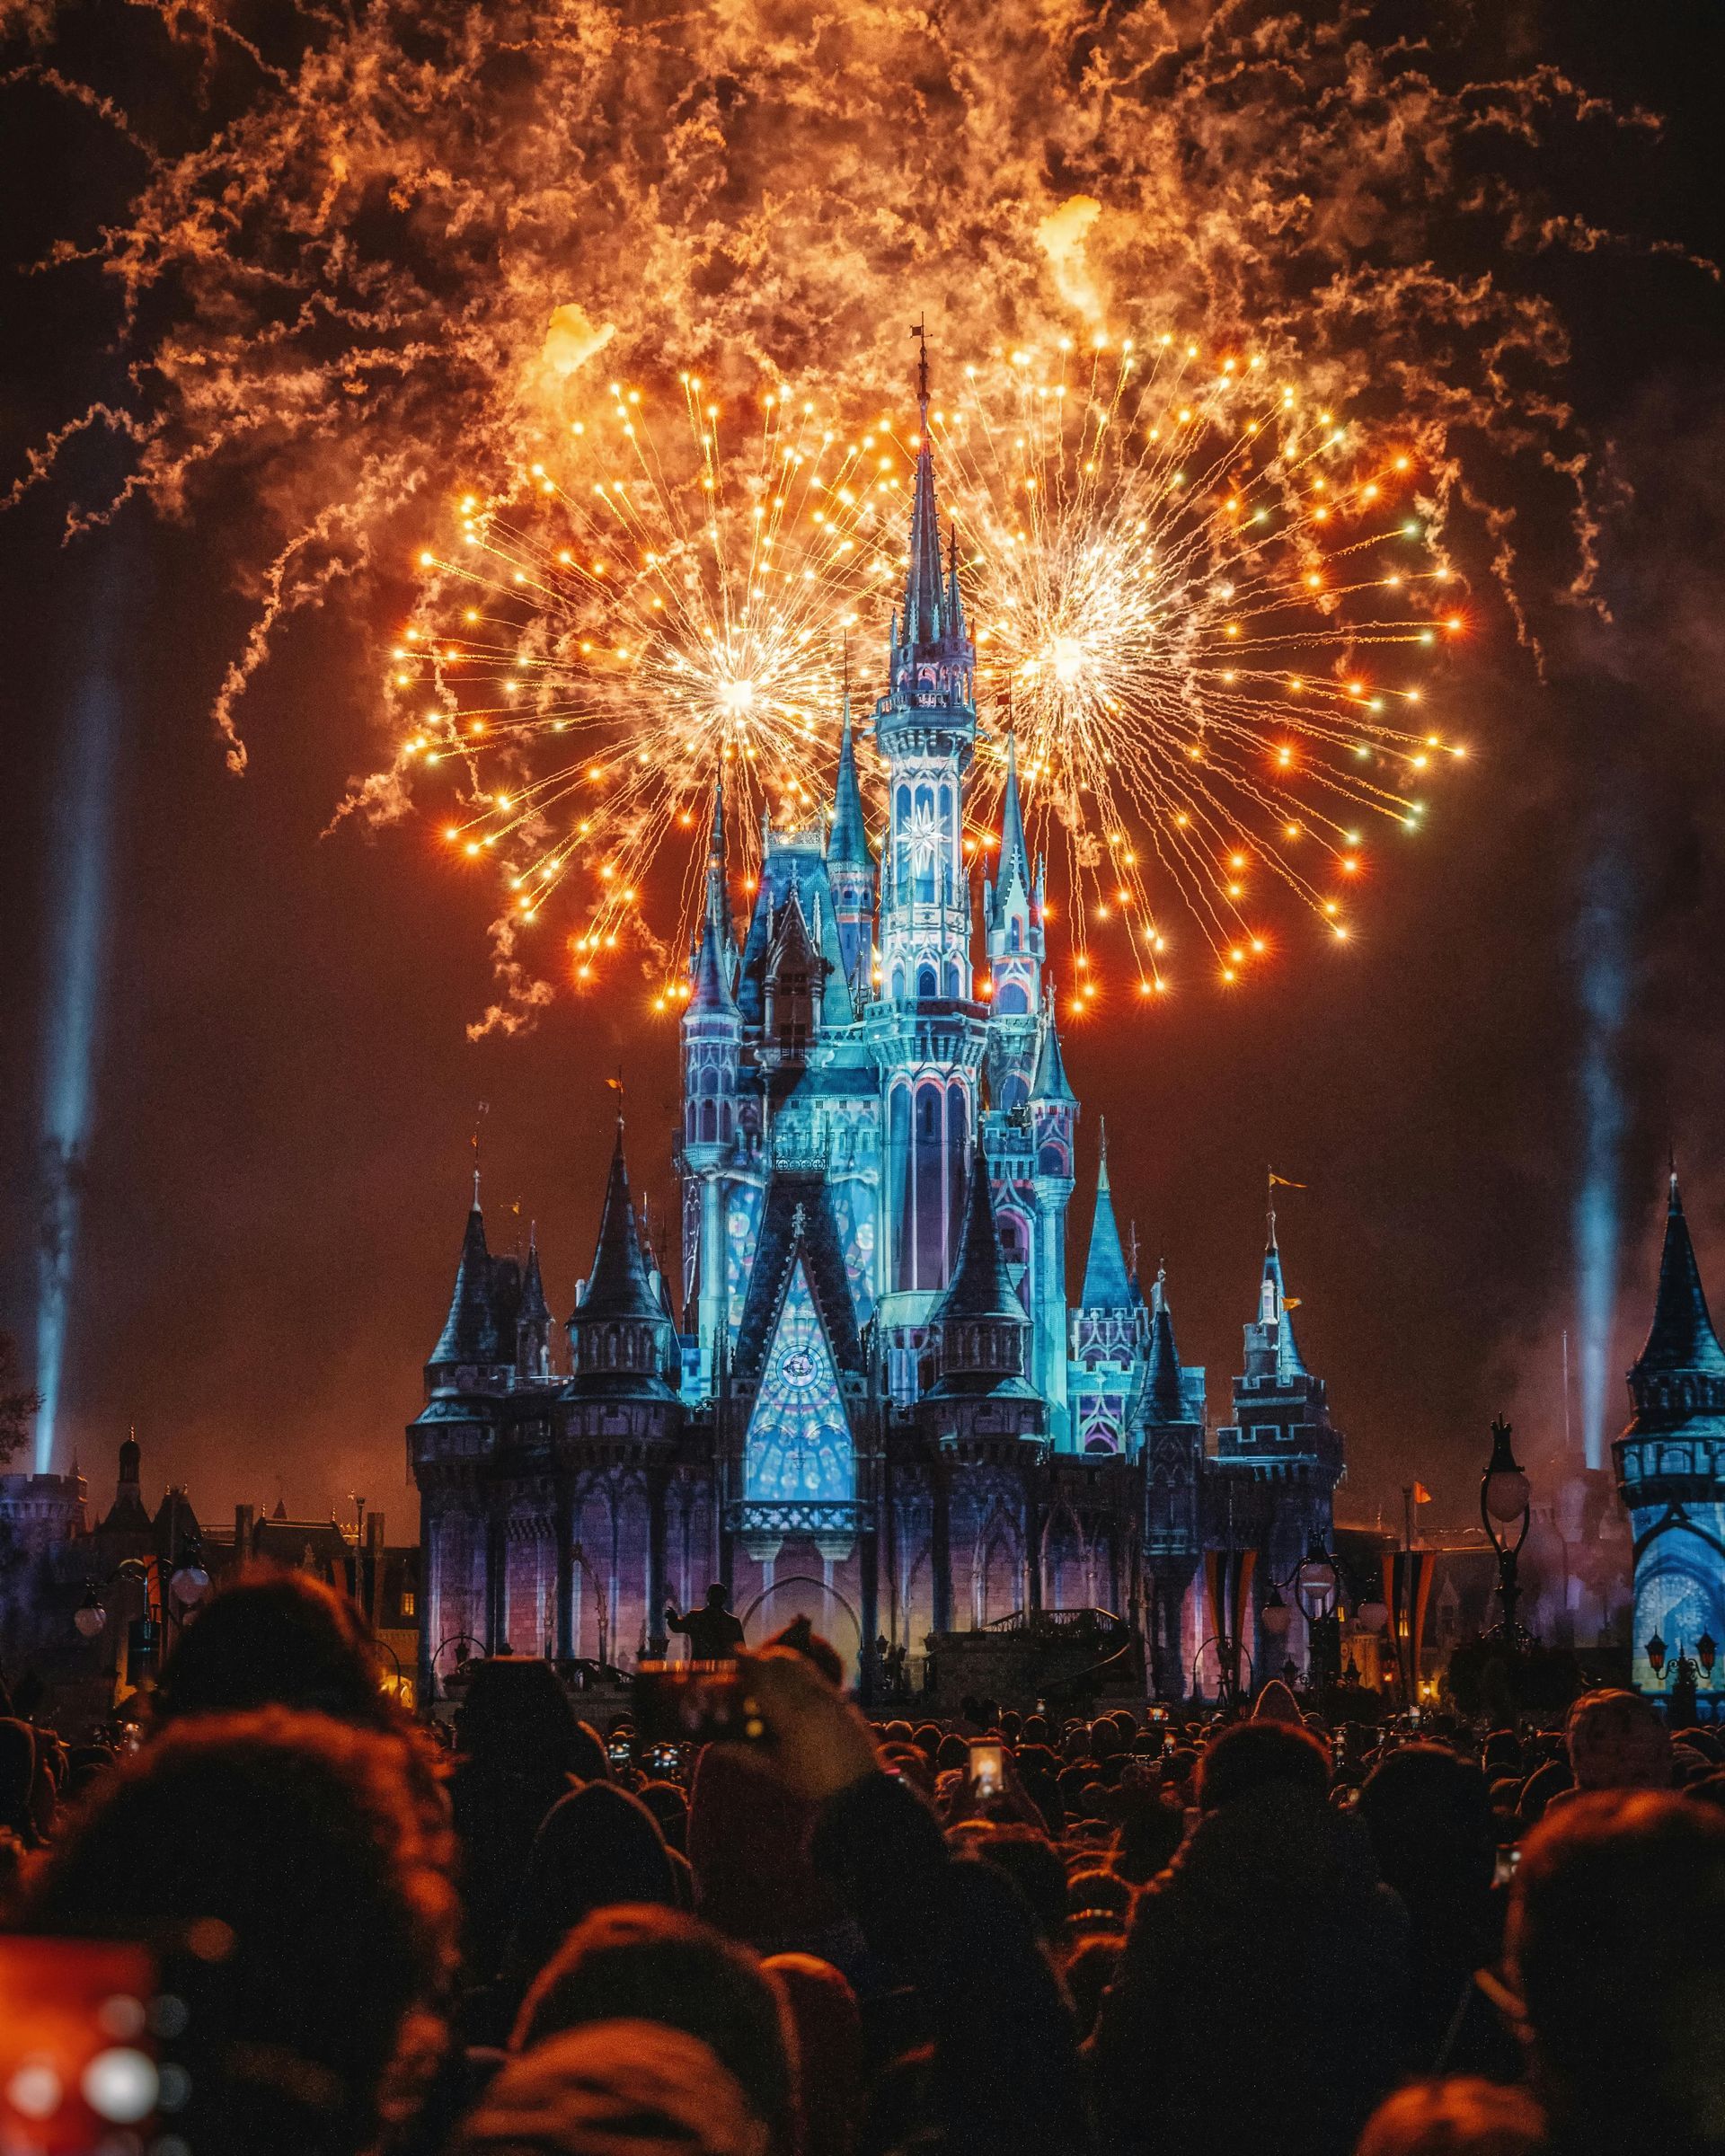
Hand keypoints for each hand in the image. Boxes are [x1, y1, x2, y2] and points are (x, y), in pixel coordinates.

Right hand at [731, 1647, 881, 1801]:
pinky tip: (791, 1676)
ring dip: (780, 1659)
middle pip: (780, 1664)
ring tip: (766, 1663)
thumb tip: (712, 1748)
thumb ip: (743, 1754)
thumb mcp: (775, 1770)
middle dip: (761, 1657)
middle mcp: (809, 1698)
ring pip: (799, 1664)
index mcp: (789, 1716)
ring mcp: (828, 1694)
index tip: (734, 1650)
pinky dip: (798, 1667)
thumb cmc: (813, 1782)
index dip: (747, 1661)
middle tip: (746, 1659)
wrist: (858, 1786)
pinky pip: (815, 1672)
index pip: (763, 1678)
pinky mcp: (841, 1696)